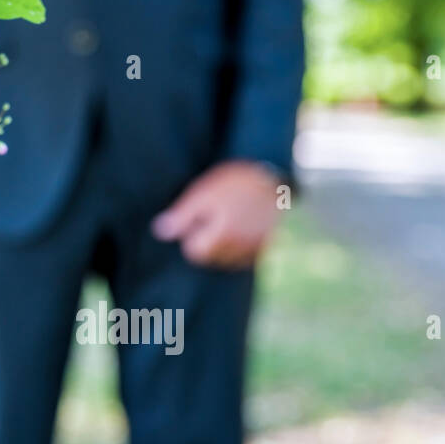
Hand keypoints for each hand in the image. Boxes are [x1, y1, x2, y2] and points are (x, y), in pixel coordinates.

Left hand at [151, 161, 283, 268]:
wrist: (284, 186)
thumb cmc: (241, 186)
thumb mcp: (205, 194)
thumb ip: (182, 215)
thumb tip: (160, 231)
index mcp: (220, 238)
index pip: (194, 251)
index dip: (192, 232)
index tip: (199, 215)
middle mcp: (238, 250)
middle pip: (211, 256)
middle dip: (208, 239)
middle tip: (216, 213)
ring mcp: (254, 252)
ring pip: (228, 257)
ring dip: (225, 242)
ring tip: (232, 215)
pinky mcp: (267, 248)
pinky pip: (246, 255)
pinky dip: (242, 243)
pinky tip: (246, 223)